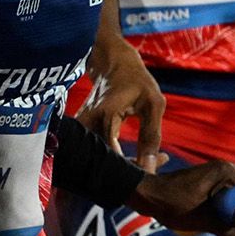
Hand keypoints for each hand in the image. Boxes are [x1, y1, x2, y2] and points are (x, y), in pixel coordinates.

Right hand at [82, 36, 166, 170]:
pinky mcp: (81, 134)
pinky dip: (114, 160)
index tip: (154, 171)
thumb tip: (149, 167)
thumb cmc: (137, 81)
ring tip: (146, 166)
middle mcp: (86, 126)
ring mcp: (80, 130)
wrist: (113, 63)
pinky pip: (96, 153)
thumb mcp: (153, 104)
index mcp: (104, 117)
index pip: (115, 157)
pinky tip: (132, 160)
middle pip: (104, 162)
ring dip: (121, 168)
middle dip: (128, 172)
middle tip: (155, 167)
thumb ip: (151, 136)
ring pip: (98, 160)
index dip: (134, 170)